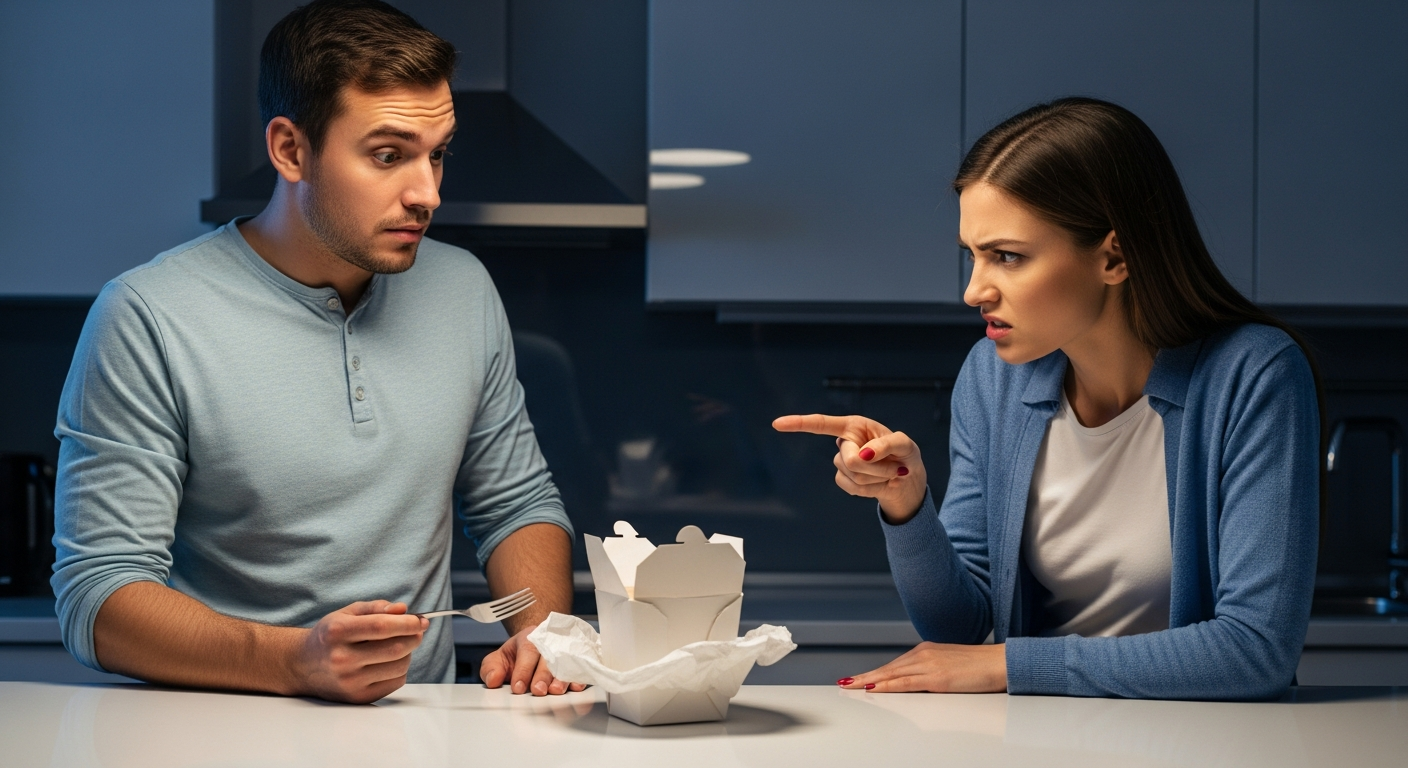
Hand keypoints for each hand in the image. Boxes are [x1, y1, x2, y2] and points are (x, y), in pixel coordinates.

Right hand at [291, 600, 427, 703]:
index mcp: (337, 632)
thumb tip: (403, 609)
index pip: (382, 627)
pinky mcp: (357, 697)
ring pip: (399, 666)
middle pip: (395, 648)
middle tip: (417, 631)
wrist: (303, 665)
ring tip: (399, 646)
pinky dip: (400, 670)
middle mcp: (341, 658)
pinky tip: (389, 662)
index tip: (421, 620)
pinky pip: (395, 683)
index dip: (407, 623)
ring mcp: (349, 681)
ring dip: (408, 654)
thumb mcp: (346, 613)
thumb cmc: (329, 635)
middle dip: (414, 637)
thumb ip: (376, 608)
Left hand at [480, 624, 586, 695]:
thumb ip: (491, 669)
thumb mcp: (499, 658)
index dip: (523, 670)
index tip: (518, 688)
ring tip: (556, 691)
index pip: (528, 650)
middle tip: (538, 690)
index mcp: (530, 637)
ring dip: (563, 678)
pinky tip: (577, 686)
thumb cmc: (519, 655)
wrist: (540, 643)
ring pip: (567, 661)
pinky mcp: (579, 658)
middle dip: (544, 675)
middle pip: (549, 655)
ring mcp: (566, 648)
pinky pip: (582, 665)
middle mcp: (551, 640)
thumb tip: (493, 679)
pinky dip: (581, 676)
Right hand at [772, 414, 927, 523]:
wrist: (906, 482)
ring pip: (852, 475)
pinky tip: (878, 484)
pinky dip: (870, 489)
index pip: (822, 424)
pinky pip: (851, 487)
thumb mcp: (906, 446)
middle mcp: (845, 441)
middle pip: (849, 459)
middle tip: (895, 468)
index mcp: (854, 426)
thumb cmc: (906, 456)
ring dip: (877, 478)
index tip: (777, 424)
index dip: (799, 424)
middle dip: (876, 468)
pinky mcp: (843, 479)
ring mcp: (842, 462)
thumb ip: (888, 445)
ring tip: (890, 474)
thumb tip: (864, 454)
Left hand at [838, 642, 1006, 692]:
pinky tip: (874, 688)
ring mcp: (929, 665)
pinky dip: (887, 685)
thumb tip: (917, 683)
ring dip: (869, 680)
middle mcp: (924, 654)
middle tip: (844, 682)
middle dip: (864, 676)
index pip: (894, 665)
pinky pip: (906, 683)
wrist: (1000, 662)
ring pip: (891, 674)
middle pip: (887, 668)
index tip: (857, 677)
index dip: (874, 672)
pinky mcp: (936, 677)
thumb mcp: (950, 666)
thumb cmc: (980, 667)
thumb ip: (932, 671)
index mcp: (926, 651)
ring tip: (850, 685)